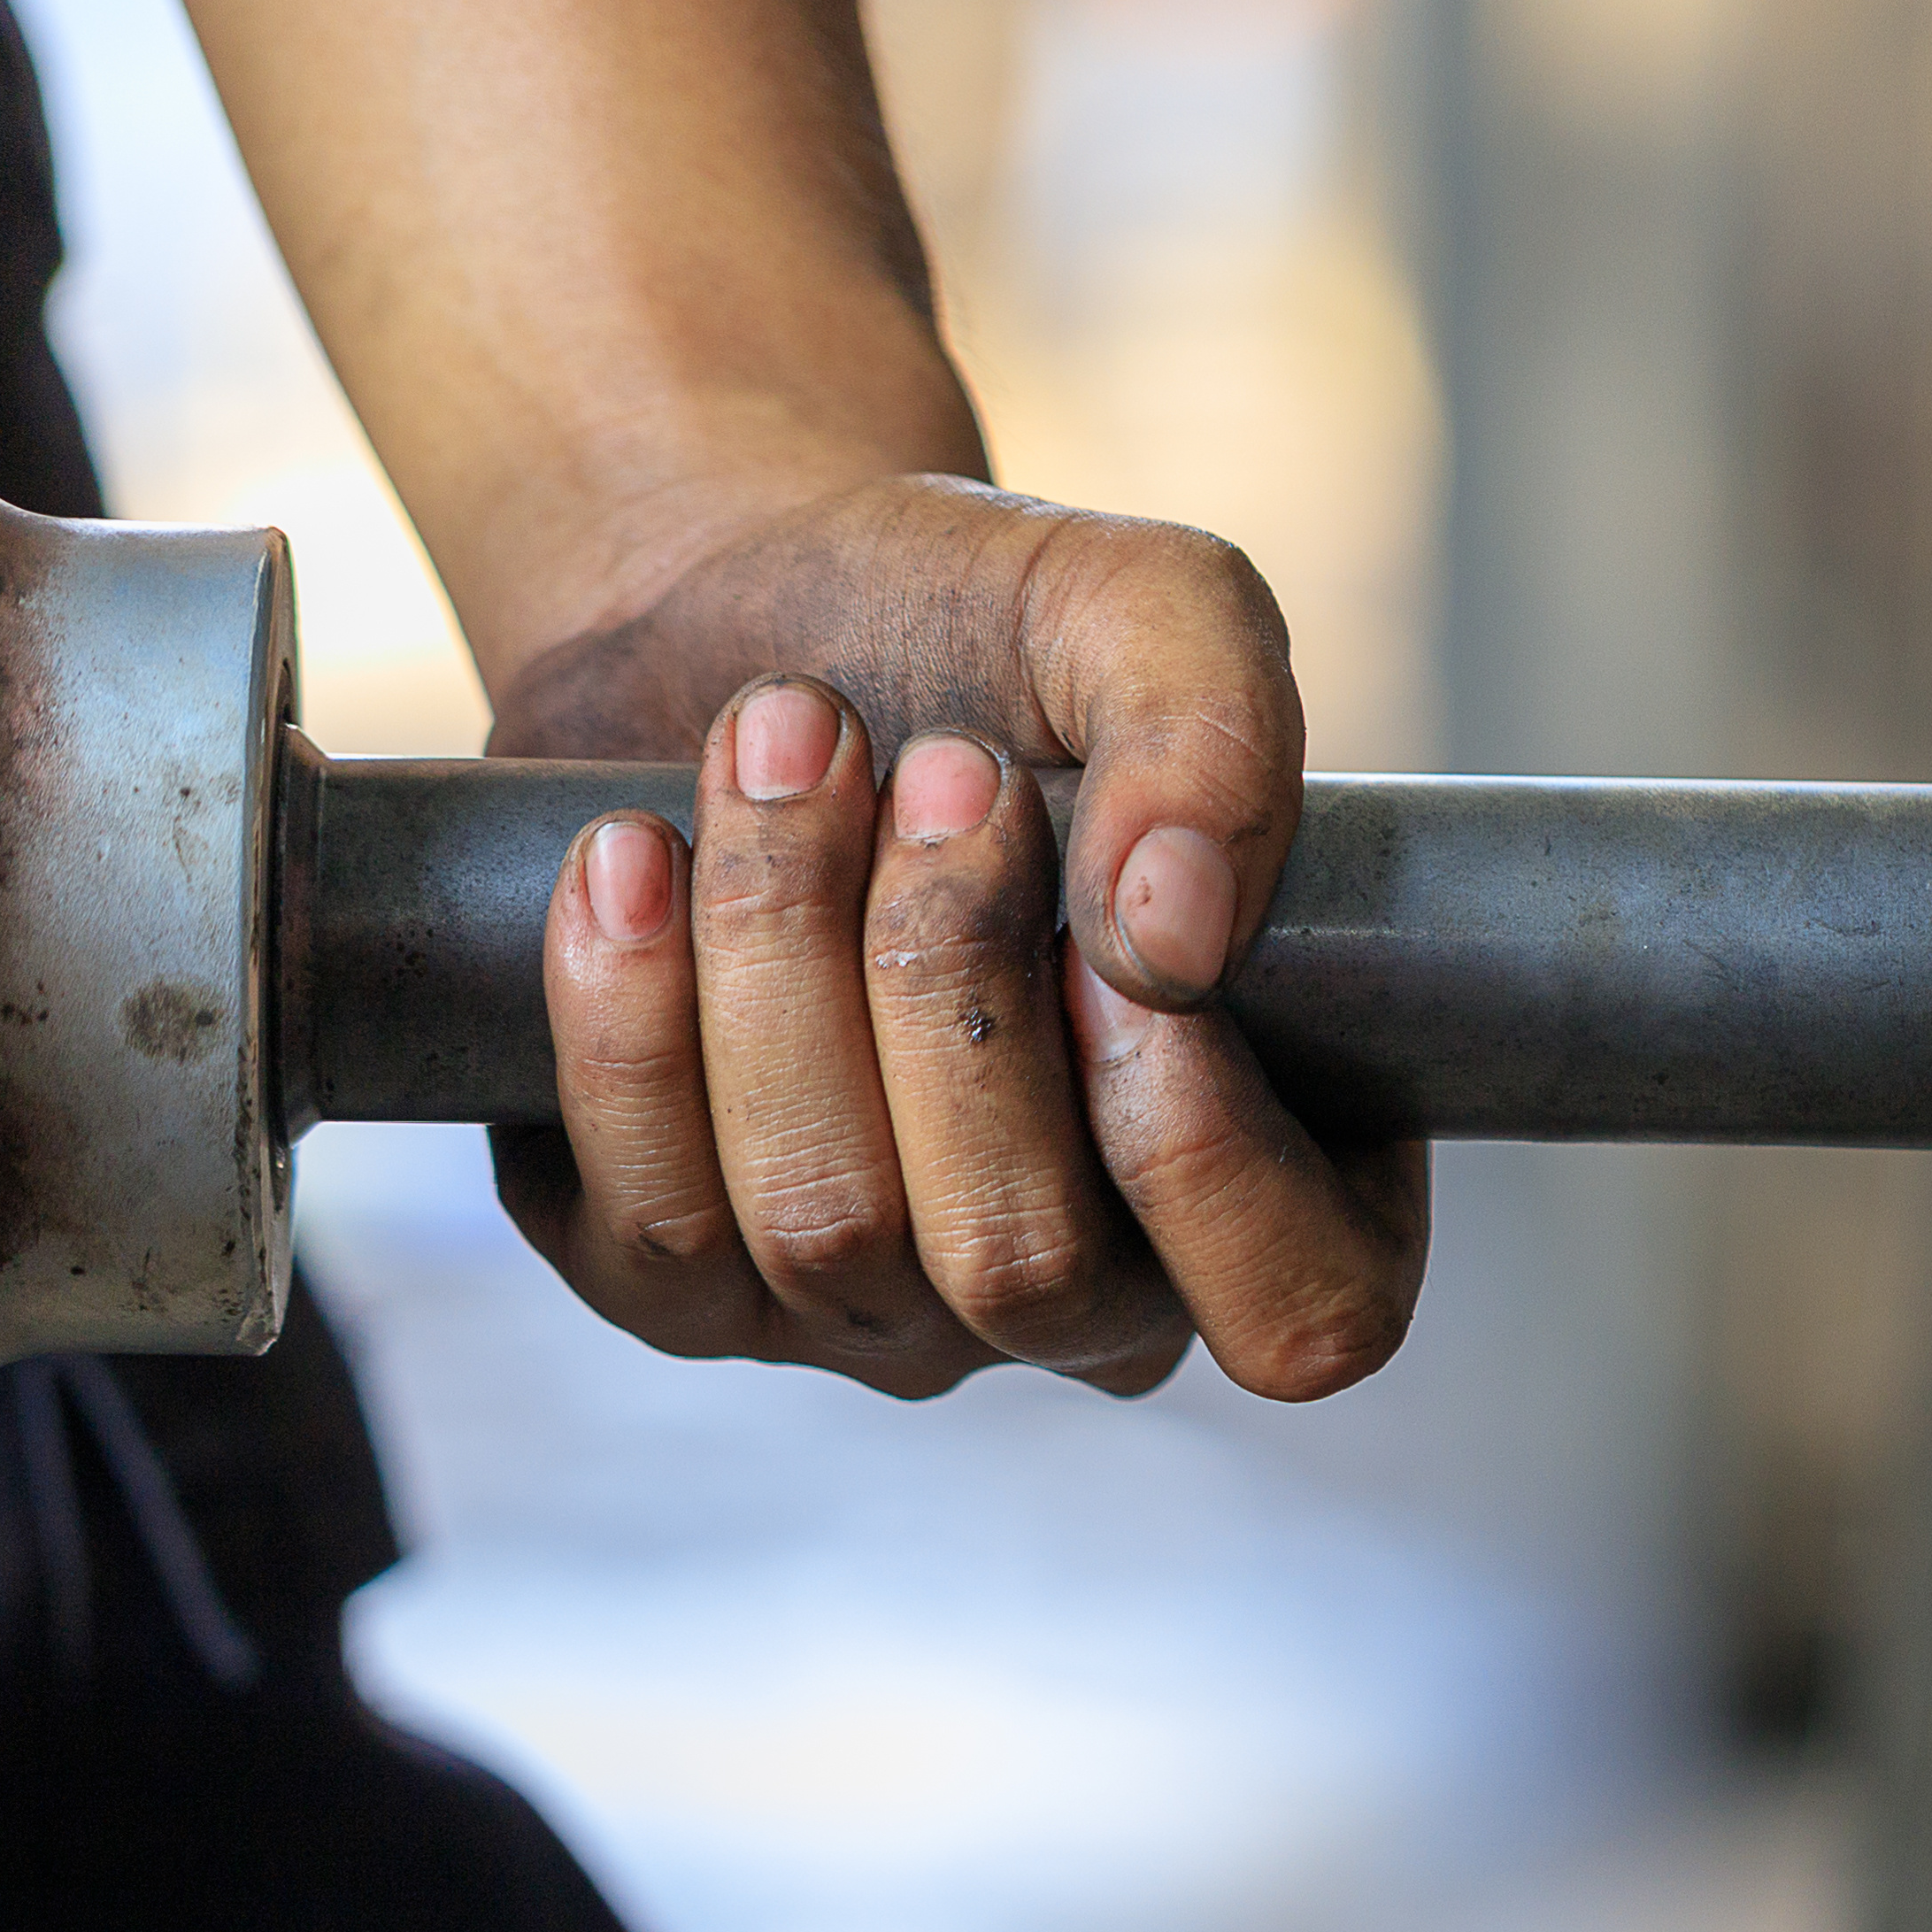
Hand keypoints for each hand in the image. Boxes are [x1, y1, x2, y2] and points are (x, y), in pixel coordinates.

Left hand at [487, 473, 1424, 1402]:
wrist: (736, 614)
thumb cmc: (984, 638)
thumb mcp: (1149, 615)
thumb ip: (1221, 739)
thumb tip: (1177, 935)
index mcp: (1279, 1186)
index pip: (1301, 1317)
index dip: (1199, 1152)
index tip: (1108, 928)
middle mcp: (1087, 1295)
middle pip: (1023, 1266)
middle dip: (949, 982)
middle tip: (935, 763)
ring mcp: (881, 1315)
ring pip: (827, 1226)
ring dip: (782, 949)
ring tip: (779, 741)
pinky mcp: (681, 1285)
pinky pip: (653, 1227)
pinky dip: (629, 1016)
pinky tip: (630, 854)